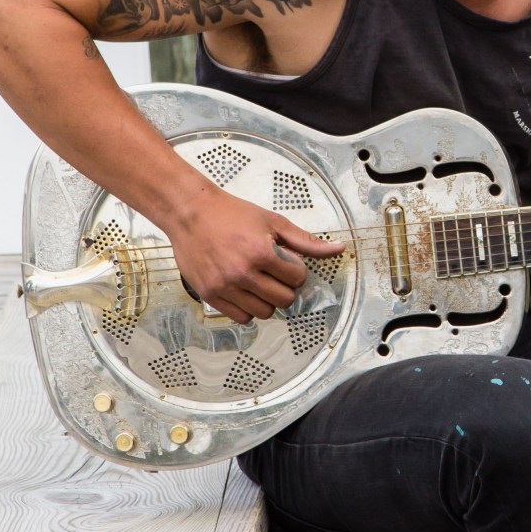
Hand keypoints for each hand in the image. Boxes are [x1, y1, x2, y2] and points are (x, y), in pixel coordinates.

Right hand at [165, 186, 343, 324]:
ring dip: (267, 300)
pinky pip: (242, 317)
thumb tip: (339, 249)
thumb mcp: (273, 222)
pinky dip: (248, 308)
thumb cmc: (232, 214)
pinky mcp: (210, 296)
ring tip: (259, 281)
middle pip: (284, 300)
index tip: (285, 261)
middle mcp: (243, 273)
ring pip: (264, 313)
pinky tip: (245, 290)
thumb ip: (306, 241)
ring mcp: (225, 287)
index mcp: (261, 253)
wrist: (191, 213)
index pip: (297, 279)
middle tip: (274, 273)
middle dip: (285, 287)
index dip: (295, 270)